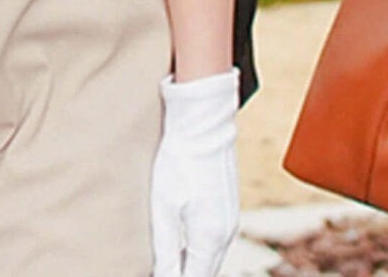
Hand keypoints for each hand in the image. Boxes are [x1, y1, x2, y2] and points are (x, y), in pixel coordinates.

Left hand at [149, 70, 238, 276]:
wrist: (204, 125)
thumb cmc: (179, 161)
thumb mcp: (164, 207)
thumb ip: (164, 248)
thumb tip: (163, 276)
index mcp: (209, 237)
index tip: (158, 276)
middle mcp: (225, 233)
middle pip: (204, 271)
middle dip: (183, 274)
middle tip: (158, 271)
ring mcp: (229, 221)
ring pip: (209, 259)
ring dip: (190, 266)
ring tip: (165, 266)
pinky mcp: (227, 211)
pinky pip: (213, 243)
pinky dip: (197, 252)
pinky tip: (178, 248)